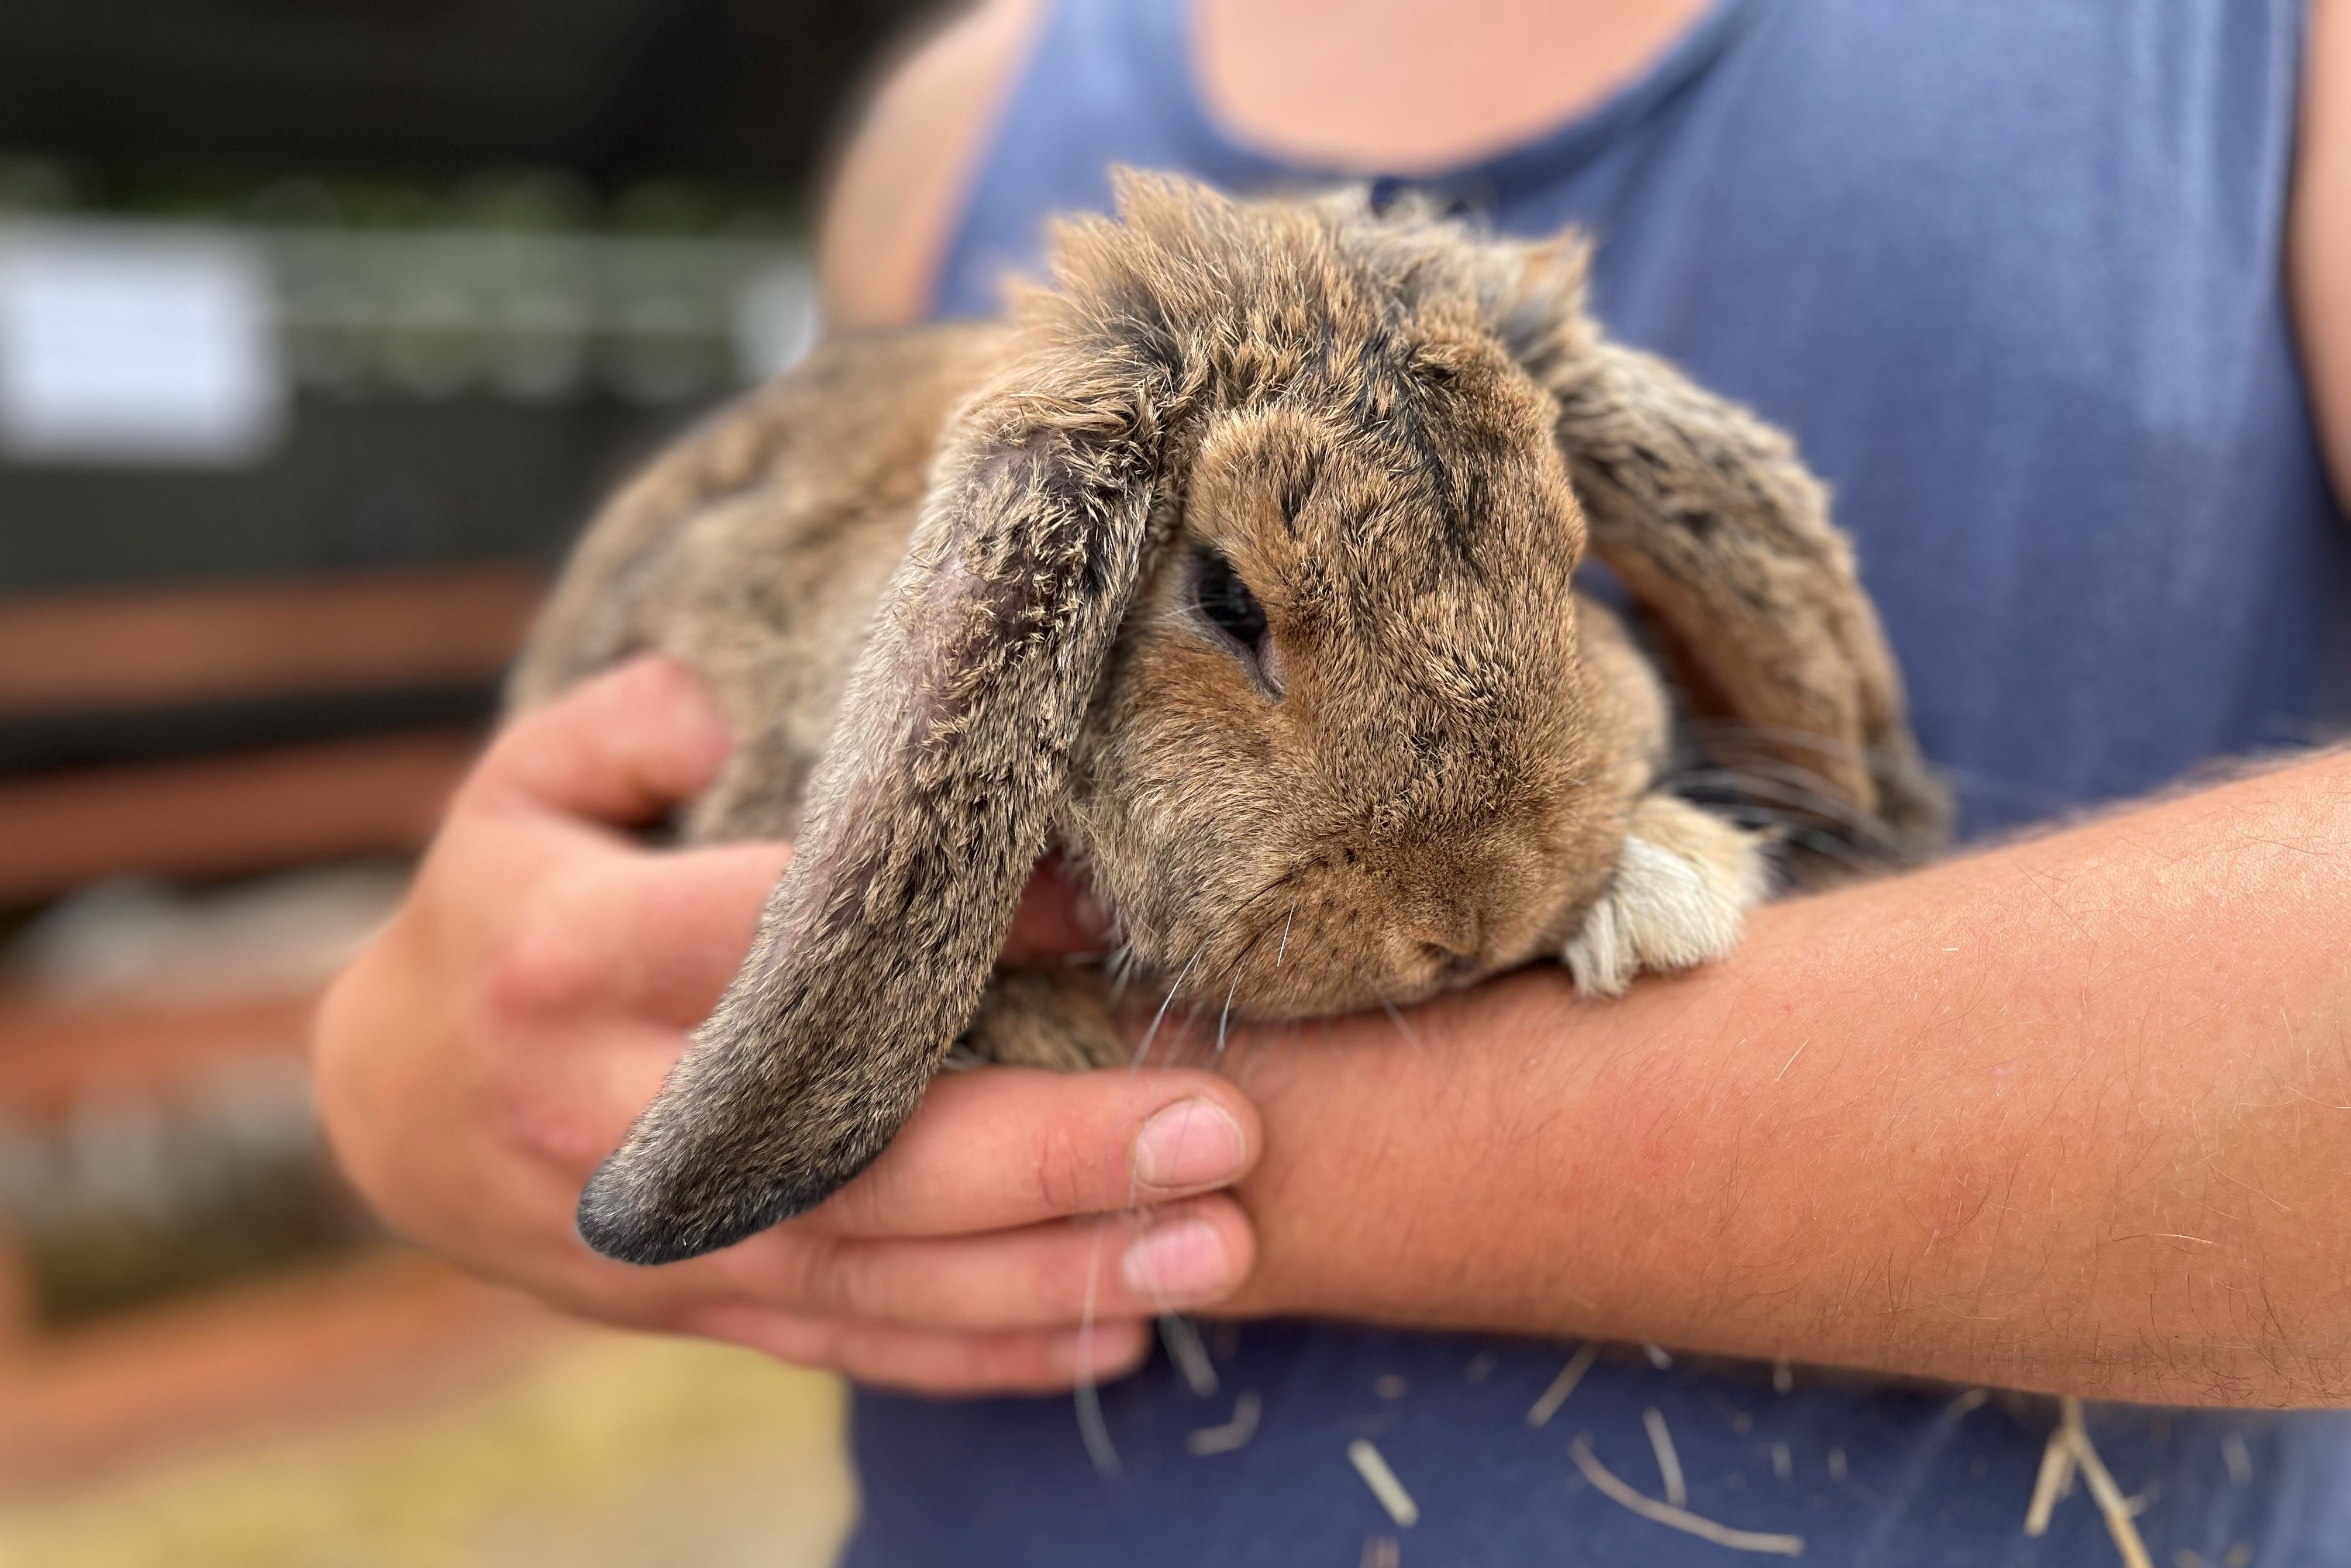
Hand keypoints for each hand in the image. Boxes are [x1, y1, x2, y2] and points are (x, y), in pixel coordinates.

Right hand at [313, 657, 1261, 1393]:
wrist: (392, 1111)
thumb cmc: (500, 914)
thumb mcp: (517, 790)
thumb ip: (621, 728)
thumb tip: (722, 702)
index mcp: (567, 961)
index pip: (777, 942)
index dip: (941, 926)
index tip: (1101, 904)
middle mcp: (615, 1121)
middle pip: (856, 1150)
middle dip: (1050, 1150)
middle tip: (1221, 1127)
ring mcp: (659, 1239)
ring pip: (879, 1274)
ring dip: (1056, 1269)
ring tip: (1215, 1247)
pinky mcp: (696, 1309)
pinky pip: (855, 1346)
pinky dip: (987, 1350)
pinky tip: (1120, 1333)